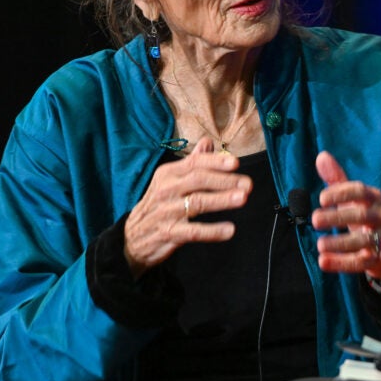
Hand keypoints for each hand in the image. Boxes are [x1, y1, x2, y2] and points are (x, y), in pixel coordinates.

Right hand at [123, 137, 250, 277]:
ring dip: (222, 200)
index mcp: (167, 174)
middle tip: (248, 184)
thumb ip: (192, 162)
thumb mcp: (170, 181)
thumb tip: (208, 142)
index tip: (235, 163)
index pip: (193, 163)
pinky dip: (212, 231)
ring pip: (197, 203)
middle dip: (225, 181)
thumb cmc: (158, 205)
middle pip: (198, 180)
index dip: (215, 162)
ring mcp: (166, 212)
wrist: (132, 238)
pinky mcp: (168, 233)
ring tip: (243, 199)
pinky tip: (229, 230)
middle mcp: (165, 190)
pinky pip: (193, 231)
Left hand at [311, 150, 380, 278]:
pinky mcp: (380, 260)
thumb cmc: (364, 216)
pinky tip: (323, 262)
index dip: (341, 193)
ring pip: (364, 240)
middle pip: (363, 215)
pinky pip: (362, 262)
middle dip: (338, 217)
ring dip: (340, 243)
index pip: (360, 191)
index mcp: (374, 199)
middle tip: (315, 220)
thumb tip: (322, 156)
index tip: (321, 198)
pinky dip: (342, 263)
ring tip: (320, 244)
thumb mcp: (353, 198)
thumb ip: (337, 179)